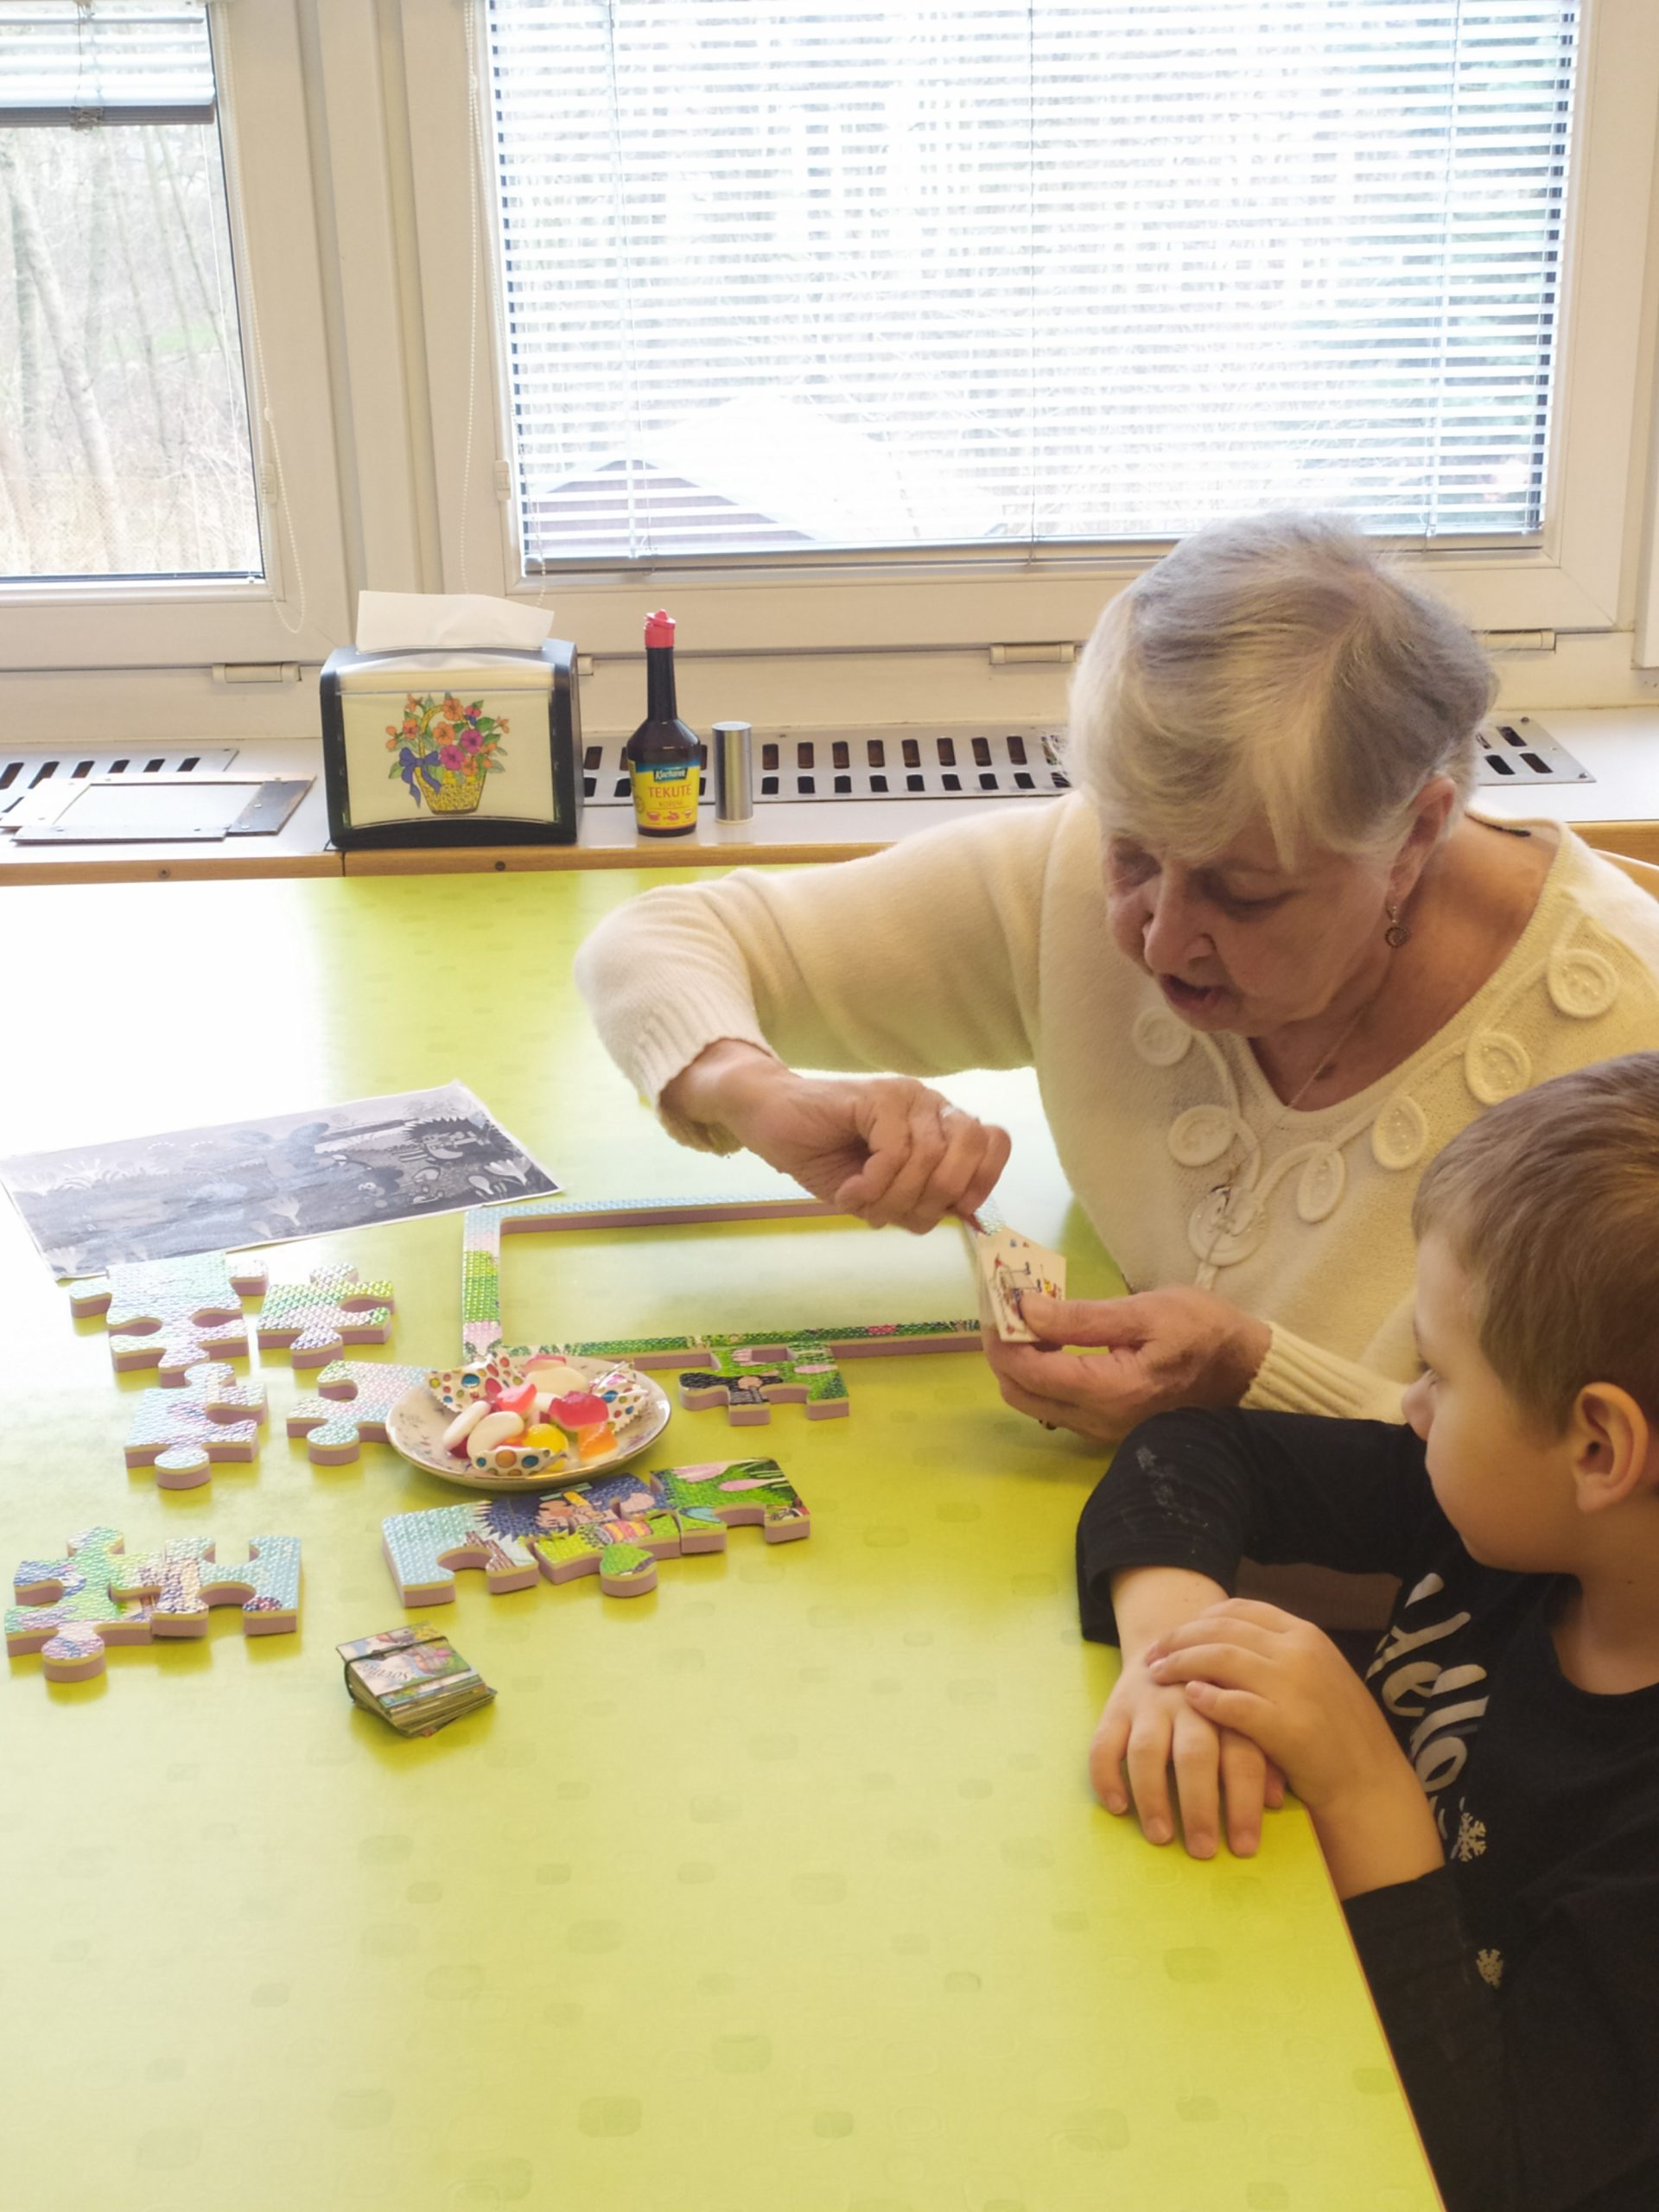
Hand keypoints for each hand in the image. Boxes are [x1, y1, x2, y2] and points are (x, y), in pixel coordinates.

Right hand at [663, 1042, 1009, 1232]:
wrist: (771, 1121)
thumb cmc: (827, 1157)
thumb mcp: (882, 1191)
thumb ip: (920, 1198)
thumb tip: (957, 1217)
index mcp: (940, 1125)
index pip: (994, 1142)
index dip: (983, 1180)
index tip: (957, 1211)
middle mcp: (930, 1105)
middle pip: (970, 1149)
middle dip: (937, 1197)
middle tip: (897, 1216)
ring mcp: (905, 1096)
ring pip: (930, 1156)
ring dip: (897, 1197)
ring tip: (864, 1207)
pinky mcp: (876, 1096)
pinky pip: (895, 1150)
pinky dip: (874, 1184)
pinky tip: (850, 1194)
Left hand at [983, 1287, 1271, 1441]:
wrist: (1244, 1369)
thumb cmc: (1201, 1331)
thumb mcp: (1143, 1312)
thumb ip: (1080, 1317)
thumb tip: (1025, 1311)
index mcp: (1107, 1391)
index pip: (1027, 1372)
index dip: (1002, 1337)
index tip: (997, 1301)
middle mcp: (1098, 1421)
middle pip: (1020, 1394)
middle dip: (1004, 1352)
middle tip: (1009, 1309)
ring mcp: (1101, 1429)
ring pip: (1034, 1402)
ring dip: (1020, 1363)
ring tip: (1031, 1320)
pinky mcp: (1107, 1426)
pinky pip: (1055, 1405)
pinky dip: (1042, 1374)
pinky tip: (1054, 1343)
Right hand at [1091, 1649, 1284, 1858]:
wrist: (1170, 1642)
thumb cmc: (1218, 1699)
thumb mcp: (1246, 1720)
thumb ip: (1263, 1757)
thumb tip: (1275, 1800)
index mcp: (1230, 1710)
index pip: (1242, 1759)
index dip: (1244, 1804)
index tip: (1244, 1847)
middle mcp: (1189, 1704)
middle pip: (1194, 1755)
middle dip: (1199, 1806)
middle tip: (1203, 1850)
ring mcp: (1149, 1704)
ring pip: (1146, 1750)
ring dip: (1153, 1796)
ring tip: (1160, 1837)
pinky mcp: (1115, 1707)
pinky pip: (1103, 1743)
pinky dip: (1106, 1776)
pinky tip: (1117, 1807)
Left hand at [1146, 1599, 1443, 1897]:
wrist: (1369, 1784)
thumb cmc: (1338, 1734)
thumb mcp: (1316, 1676)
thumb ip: (1279, 1654)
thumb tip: (1230, 1639)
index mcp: (1306, 1635)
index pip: (1240, 1609)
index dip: (1199, 1619)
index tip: (1175, 1634)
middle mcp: (1300, 1651)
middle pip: (1221, 1629)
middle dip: (1179, 1639)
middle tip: (1151, 1655)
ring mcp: (1294, 1686)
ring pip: (1220, 1658)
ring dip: (1181, 1664)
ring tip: (1157, 1676)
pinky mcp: (1286, 1725)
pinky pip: (1233, 1703)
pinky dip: (1206, 1698)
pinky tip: (1188, 1700)